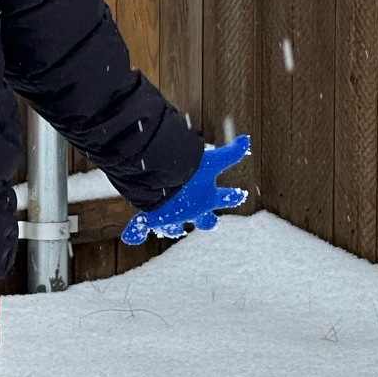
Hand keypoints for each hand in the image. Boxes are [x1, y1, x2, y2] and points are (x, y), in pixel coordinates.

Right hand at [121, 133, 251, 245]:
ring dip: (173, 228)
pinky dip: (135, 232)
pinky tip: (131, 238)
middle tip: (211, 222)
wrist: (161, 181)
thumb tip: (246, 138)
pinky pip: (140, 226)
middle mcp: (191, 211)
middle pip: (205, 221)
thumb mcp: (212, 161)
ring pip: (174, 226)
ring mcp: (171, 216)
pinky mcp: (151, 217)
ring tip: (173, 231)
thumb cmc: (189, 173)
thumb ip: (230, 152)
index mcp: (207, 198)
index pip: (224, 198)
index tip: (240, 194)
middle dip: (208, 221)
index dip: (232, 196)